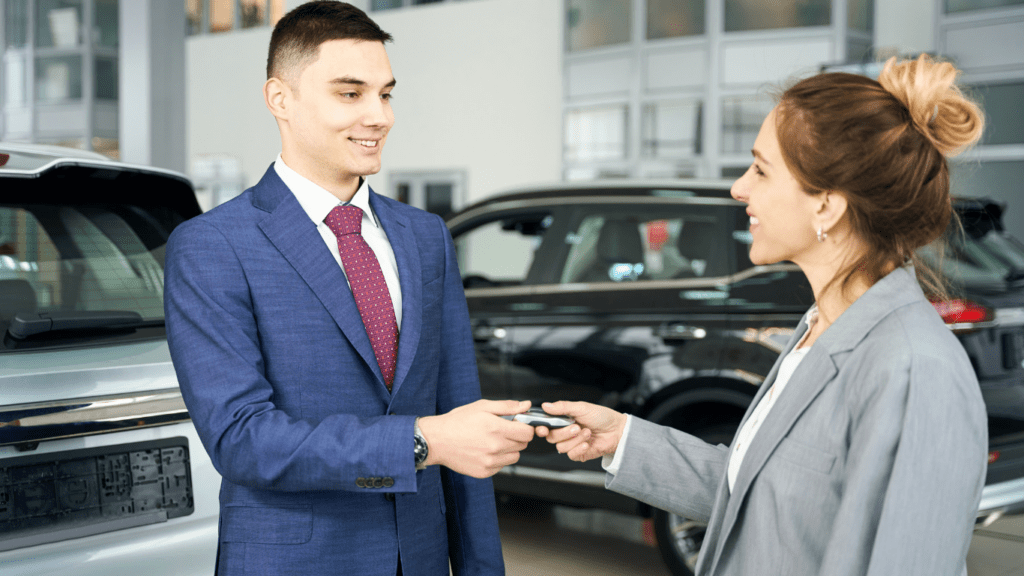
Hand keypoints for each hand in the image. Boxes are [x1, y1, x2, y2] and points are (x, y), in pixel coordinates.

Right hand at [417, 399, 534, 477]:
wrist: (436, 441)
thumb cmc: (457, 422)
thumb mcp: (482, 407)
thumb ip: (507, 406)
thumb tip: (526, 405)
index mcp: (496, 428)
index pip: (527, 433)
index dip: (525, 427)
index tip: (518, 425)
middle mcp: (495, 447)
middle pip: (523, 445)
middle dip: (516, 437)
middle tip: (501, 431)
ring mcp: (490, 461)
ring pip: (514, 457)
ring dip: (509, 449)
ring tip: (492, 441)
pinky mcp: (485, 472)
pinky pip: (502, 466)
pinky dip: (497, 459)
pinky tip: (484, 451)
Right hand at [535, 401, 626, 461]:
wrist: (617, 430)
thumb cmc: (602, 417)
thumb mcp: (582, 407)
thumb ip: (562, 407)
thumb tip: (546, 406)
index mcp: (563, 420)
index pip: (545, 425)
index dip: (541, 428)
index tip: (543, 428)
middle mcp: (565, 432)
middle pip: (551, 437)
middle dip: (564, 433)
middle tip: (577, 426)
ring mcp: (572, 443)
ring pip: (561, 447)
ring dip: (576, 440)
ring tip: (588, 432)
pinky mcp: (578, 454)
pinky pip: (571, 455)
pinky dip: (579, 448)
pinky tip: (588, 443)